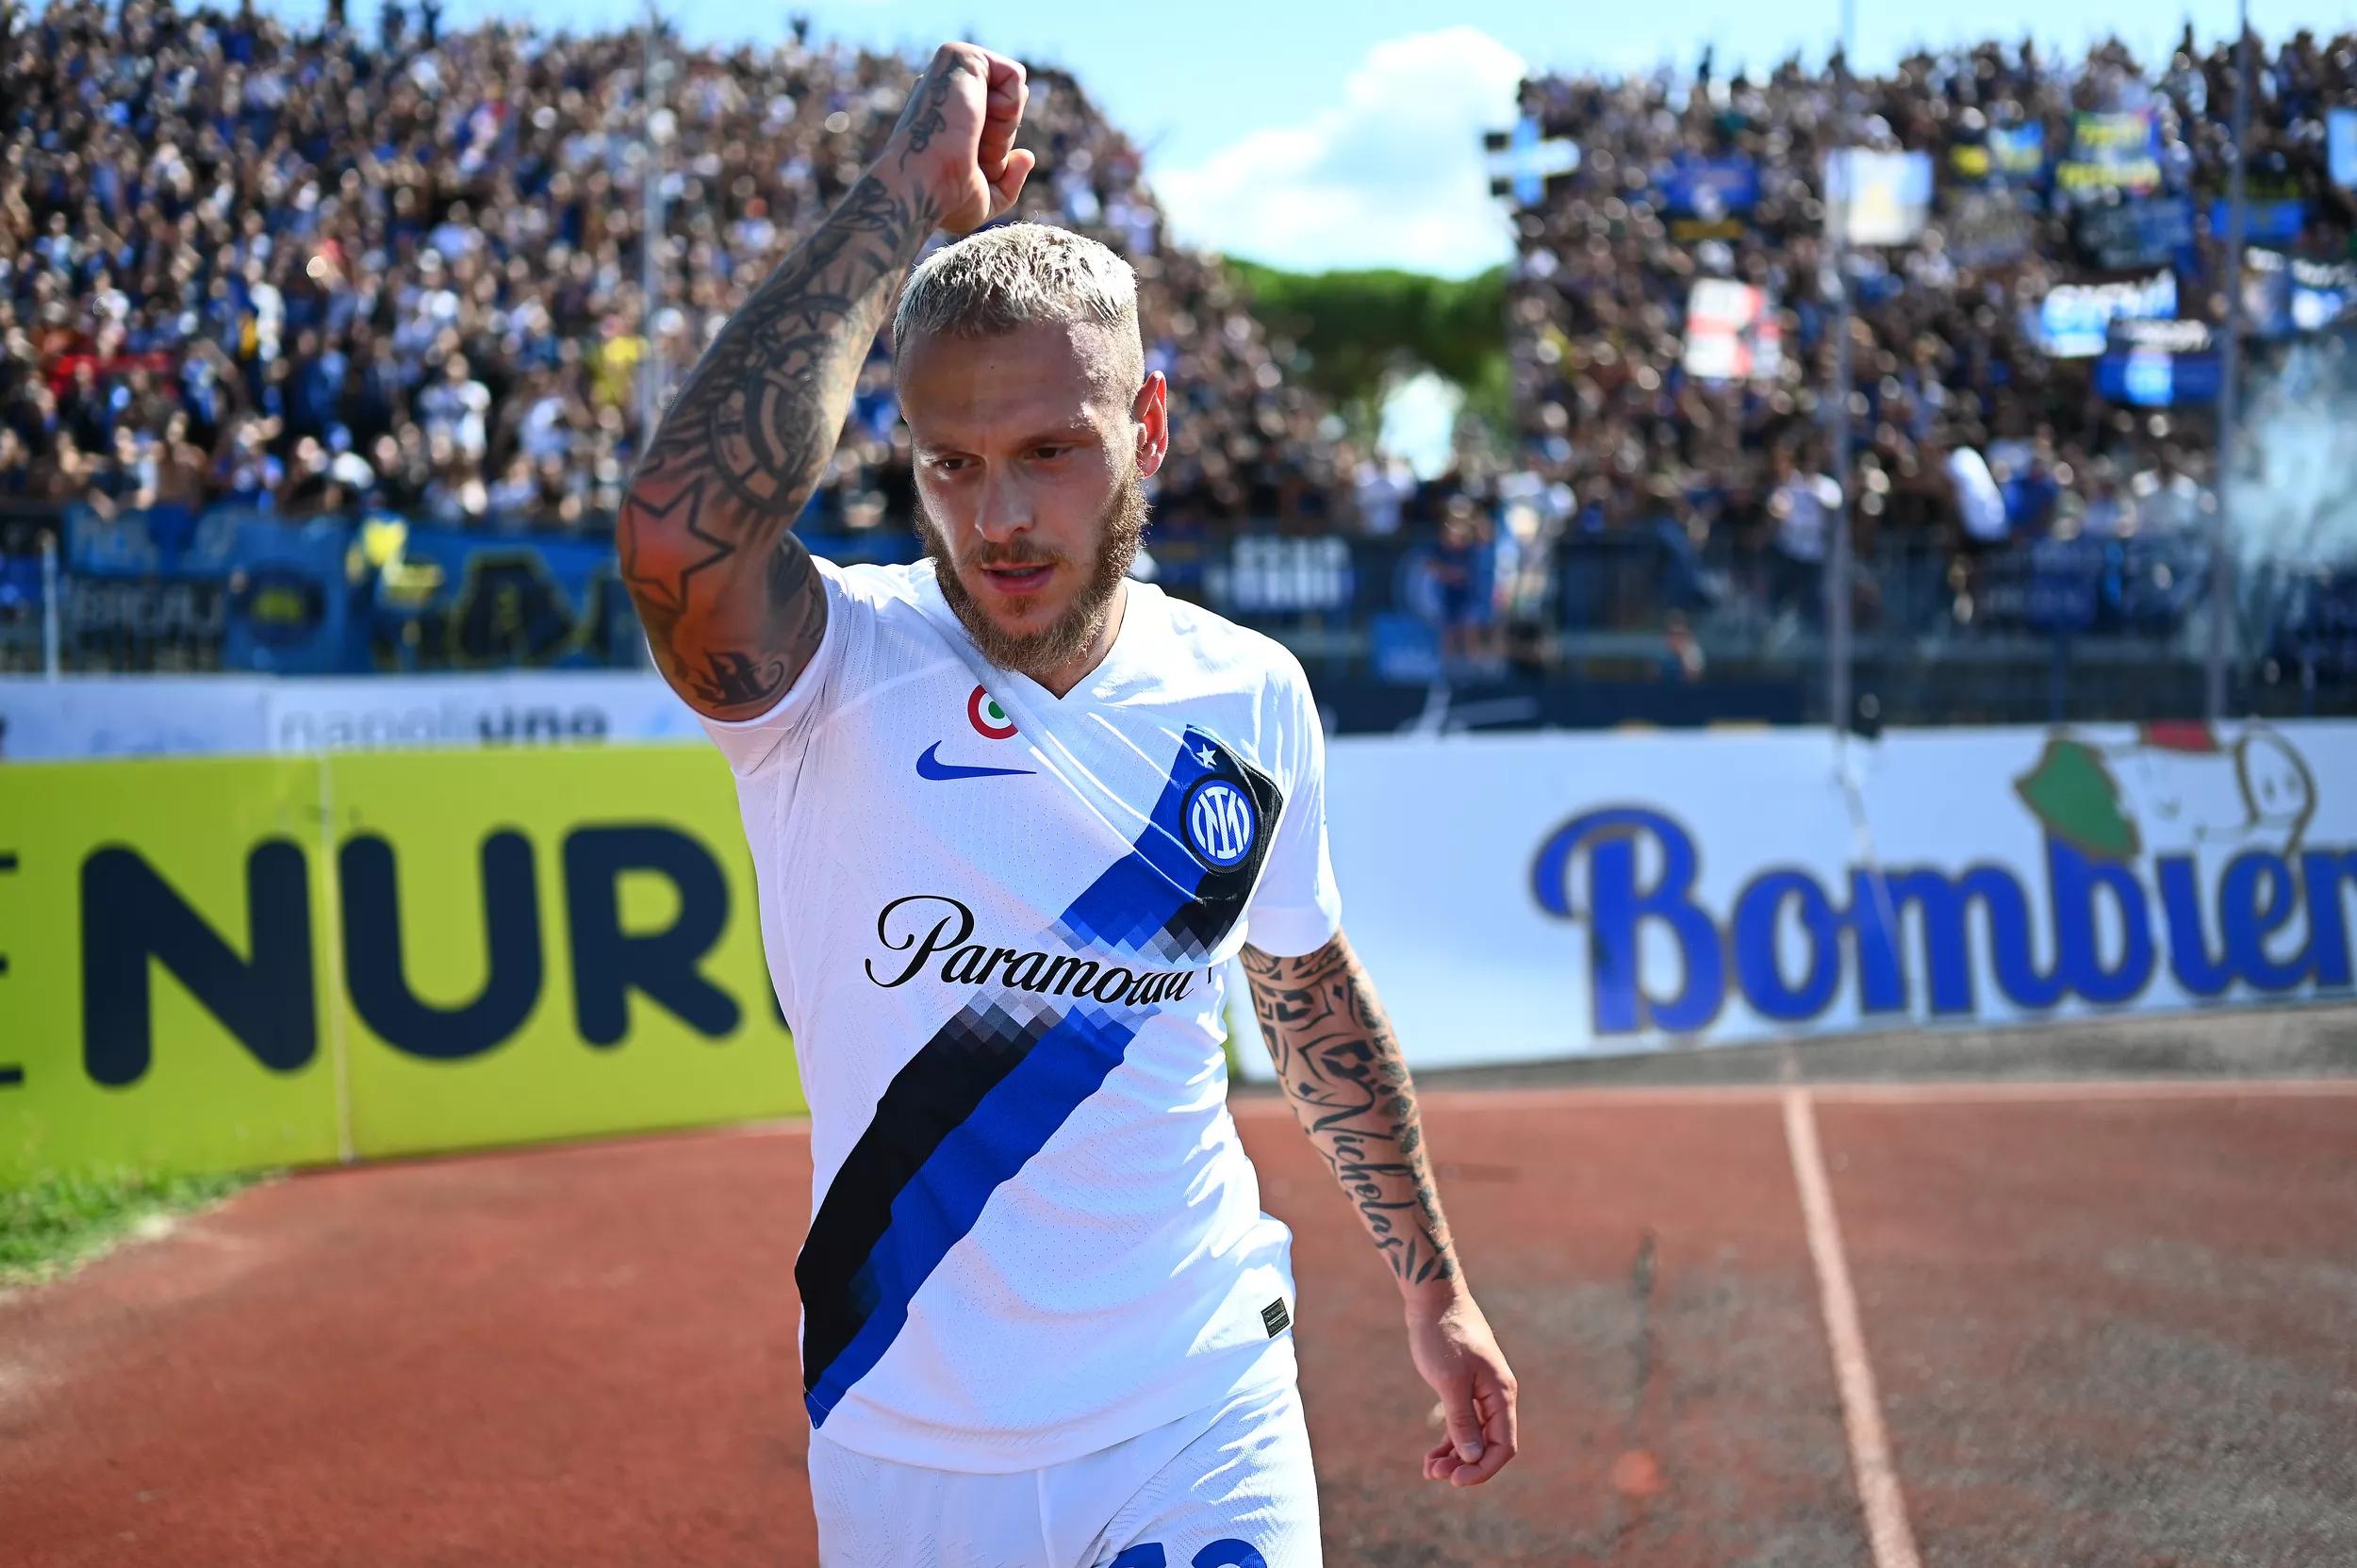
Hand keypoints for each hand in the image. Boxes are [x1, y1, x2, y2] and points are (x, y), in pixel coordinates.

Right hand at [884, 42, 1035, 234]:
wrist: (924, 185)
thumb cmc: (945, 200)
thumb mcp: (985, 200)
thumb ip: (1009, 182)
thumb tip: (1027, 155)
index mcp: (947, 116)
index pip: (998, 127)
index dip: (994, 155)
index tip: (967, 168)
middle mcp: (948, 91)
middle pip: (1009, 111)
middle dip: (1001, 142)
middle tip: (969, 153)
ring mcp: (952, 72)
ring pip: (1014, 92)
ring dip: (1004, 127)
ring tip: (971, 137)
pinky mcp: (961, 56)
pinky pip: (1016, 77)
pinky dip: (1009, 109)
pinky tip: (976, 118)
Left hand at [1406, 1288, 1518, 1486]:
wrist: (1433, 1298)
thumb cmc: (1443, 1335)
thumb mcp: (1449, 1381)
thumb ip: (1462, 1420)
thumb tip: (1473, 1457)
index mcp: (1501, 1394)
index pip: (1503, 1446)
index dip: (1483, 1469)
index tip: (1455, 1480)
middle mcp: (1496, 1395)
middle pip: (1489, 1444)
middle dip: (1464, 1464)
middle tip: (1433, 1474)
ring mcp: (1480, 1391)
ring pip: (1474, 1435)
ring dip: (1454, 1455)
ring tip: (1429, 1469)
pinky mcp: (1463, 1386)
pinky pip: (1463, 1422)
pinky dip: (1449, 1439)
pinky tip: (1432, 1453)